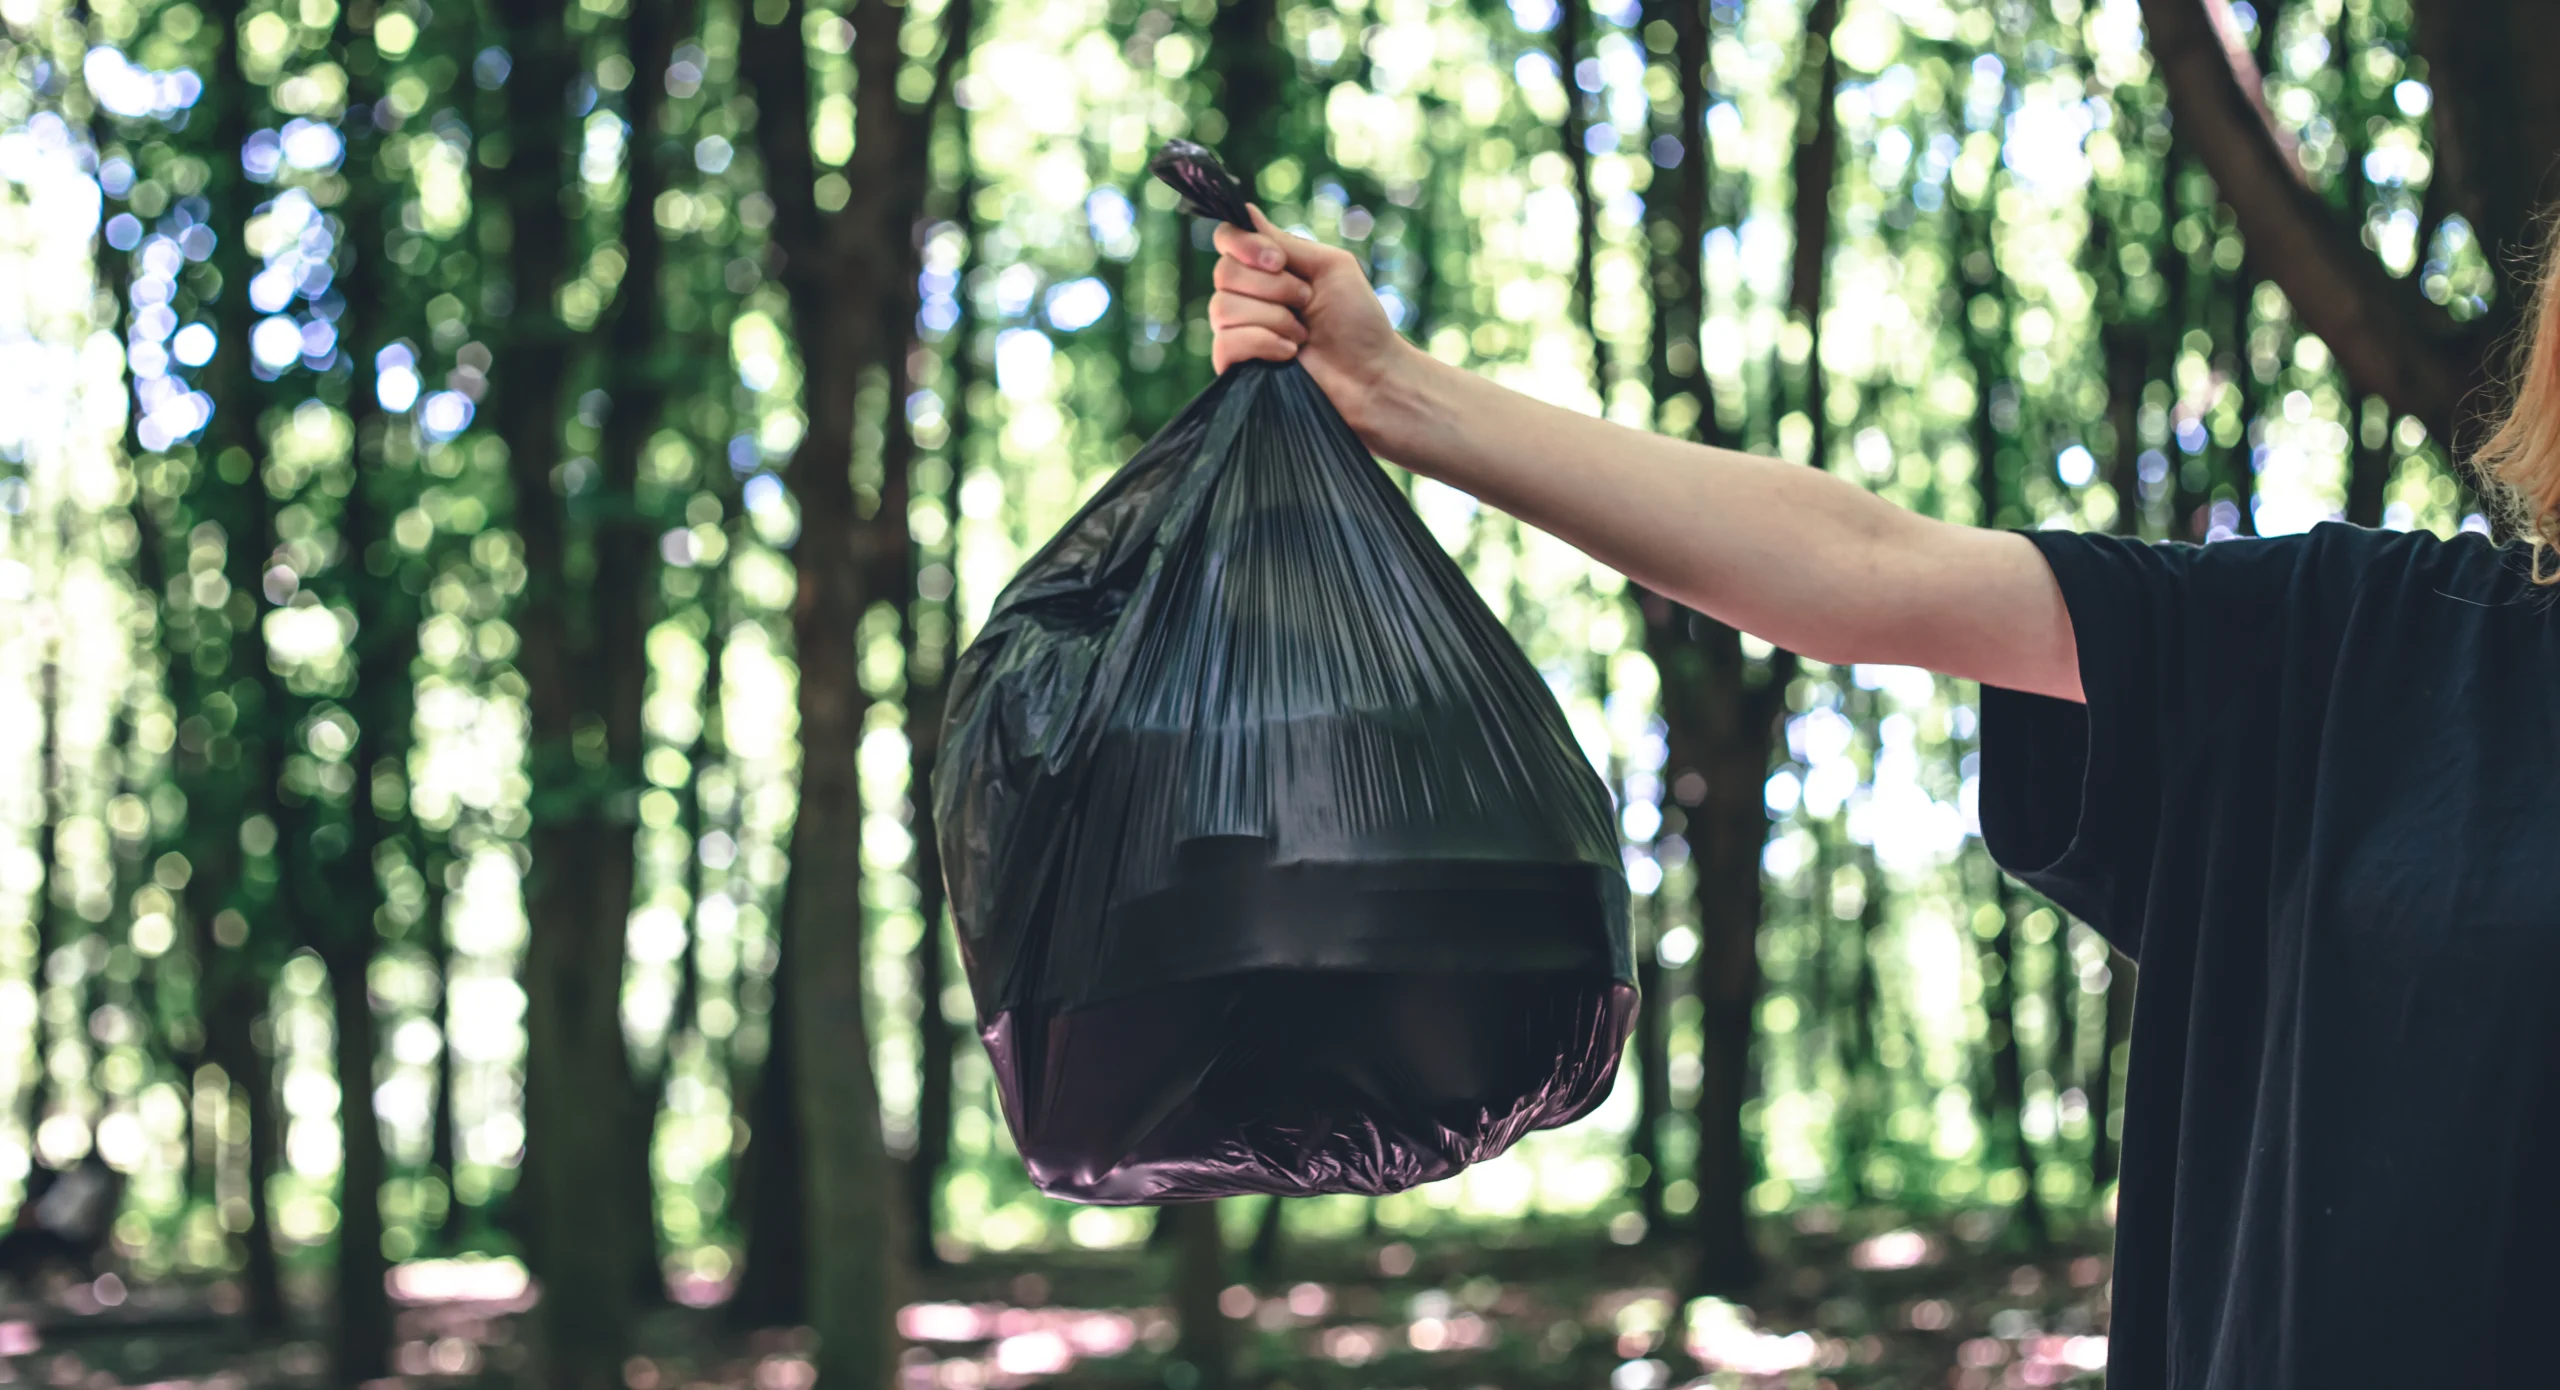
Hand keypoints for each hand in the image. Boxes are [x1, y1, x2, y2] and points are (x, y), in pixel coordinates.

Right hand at [1210, 206, 1413, 443]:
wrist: (1371, 375)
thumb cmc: (1358, 321)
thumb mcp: (1329, 267)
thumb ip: (1285, 243)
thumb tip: (1245, 213)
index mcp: (1267, 267)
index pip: (1228, 238)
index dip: (1244, 245)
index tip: (1278, 262)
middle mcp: (1247, 295)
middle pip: (1224, 273)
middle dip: (1274, 288)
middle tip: (1307, 303)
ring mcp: (1239, 330)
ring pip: (1223, 308)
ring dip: (1273, 318)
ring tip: (1303, 334)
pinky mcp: (1236, 366)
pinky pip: (1225, 343)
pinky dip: (1263, 343)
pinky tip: (1289, 354)